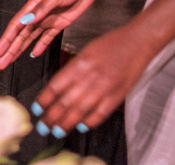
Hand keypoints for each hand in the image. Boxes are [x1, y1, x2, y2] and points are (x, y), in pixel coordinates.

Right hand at [0, 0, 103, 68]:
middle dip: (9, 50)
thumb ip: (41, 9)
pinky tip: (33, 55)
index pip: (15, 25)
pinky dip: (39, 46)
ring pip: (30, 39)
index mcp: (33, 5)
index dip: (5, 40)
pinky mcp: (60, 23)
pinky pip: (46, 38)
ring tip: (9, 62)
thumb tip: (25, 21)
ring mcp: (48, 19)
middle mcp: (38, 14)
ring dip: (20, 50)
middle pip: (20, 35)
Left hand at [33, 20, 153, 135]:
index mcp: (80, 63)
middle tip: (43, 126)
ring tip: (57, 131)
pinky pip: (100, 112)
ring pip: (81, 110)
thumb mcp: (86, 51)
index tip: (37, 108)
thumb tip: (58, 87)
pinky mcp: (117, 95)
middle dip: (52, 116)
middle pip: (66, 101)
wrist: (137, 42)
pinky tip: (81, 126)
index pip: (56, 85)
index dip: (45, 99)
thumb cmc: (111, 44)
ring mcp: (105, 87)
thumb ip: (73, 68)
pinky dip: (90, 121)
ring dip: (67, 123)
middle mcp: (90, 76)